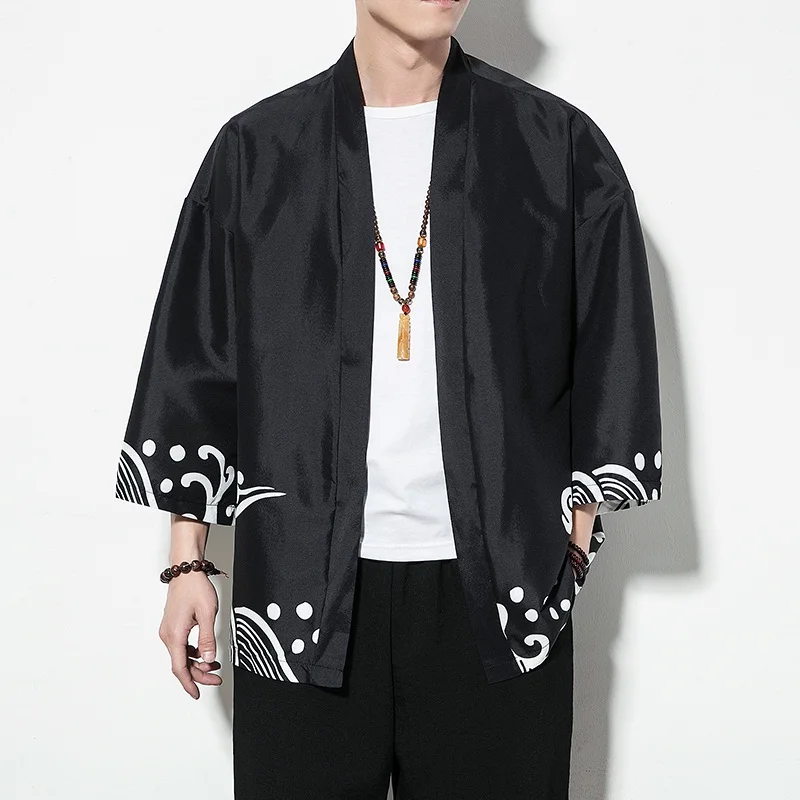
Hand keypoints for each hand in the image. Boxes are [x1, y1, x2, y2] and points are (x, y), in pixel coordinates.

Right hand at [158, 571, 222, 698]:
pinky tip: (204, 652)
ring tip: (214, 665)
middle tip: (216, 678)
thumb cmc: (195, 588)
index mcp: (175, 635)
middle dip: (199, 674)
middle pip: (181, 664)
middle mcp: (168, 635)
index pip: (180, 668)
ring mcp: (169, 630)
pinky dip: (192, 652)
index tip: (196, 693)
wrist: (186, 571)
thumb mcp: (207, 614)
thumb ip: (208, 638)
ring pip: (181, 655)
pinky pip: (181, 646)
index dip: (189, 683)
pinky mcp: (172, 626)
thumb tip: (208, 658)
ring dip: (196, 663)